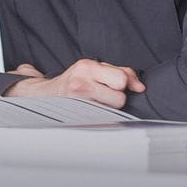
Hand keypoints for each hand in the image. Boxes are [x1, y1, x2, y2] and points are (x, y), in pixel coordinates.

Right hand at [4, 58, 144, 108]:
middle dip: (116, 98)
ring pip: (112, 112)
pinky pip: (103, 121)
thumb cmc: (77, 80)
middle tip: (104, 95)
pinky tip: (92, 112)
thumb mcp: (97, 68)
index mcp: (87, 66)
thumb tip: (140, 87)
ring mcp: (76, 101)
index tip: (115, 86)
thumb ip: (122, 72)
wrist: (46, 95)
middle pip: (120, 98)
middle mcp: (80, 82)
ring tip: (96, 104)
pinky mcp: (74, 116)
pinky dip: (102, 118)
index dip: (123, 84)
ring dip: (108, 109)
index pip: (121, 79)